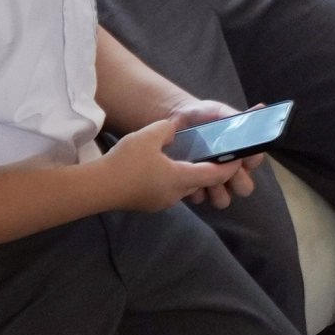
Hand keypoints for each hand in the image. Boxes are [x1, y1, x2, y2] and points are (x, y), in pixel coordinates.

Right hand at [97, 114, 249, 214]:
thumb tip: (173, 129)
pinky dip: (171, 180)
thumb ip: (167, 129)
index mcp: (182, 177)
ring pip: (183, 187)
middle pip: (201, 182)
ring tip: (181, 160)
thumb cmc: (126, 162)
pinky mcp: (148, 205)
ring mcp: (162, 202)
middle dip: (209, 171)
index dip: (229, 167)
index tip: (237, 158)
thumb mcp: (149, 136)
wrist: (97, 188)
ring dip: (187, 175)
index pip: (215, 175)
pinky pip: (168, 191)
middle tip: (211, 155)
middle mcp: (176, 194)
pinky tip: (157, 170)